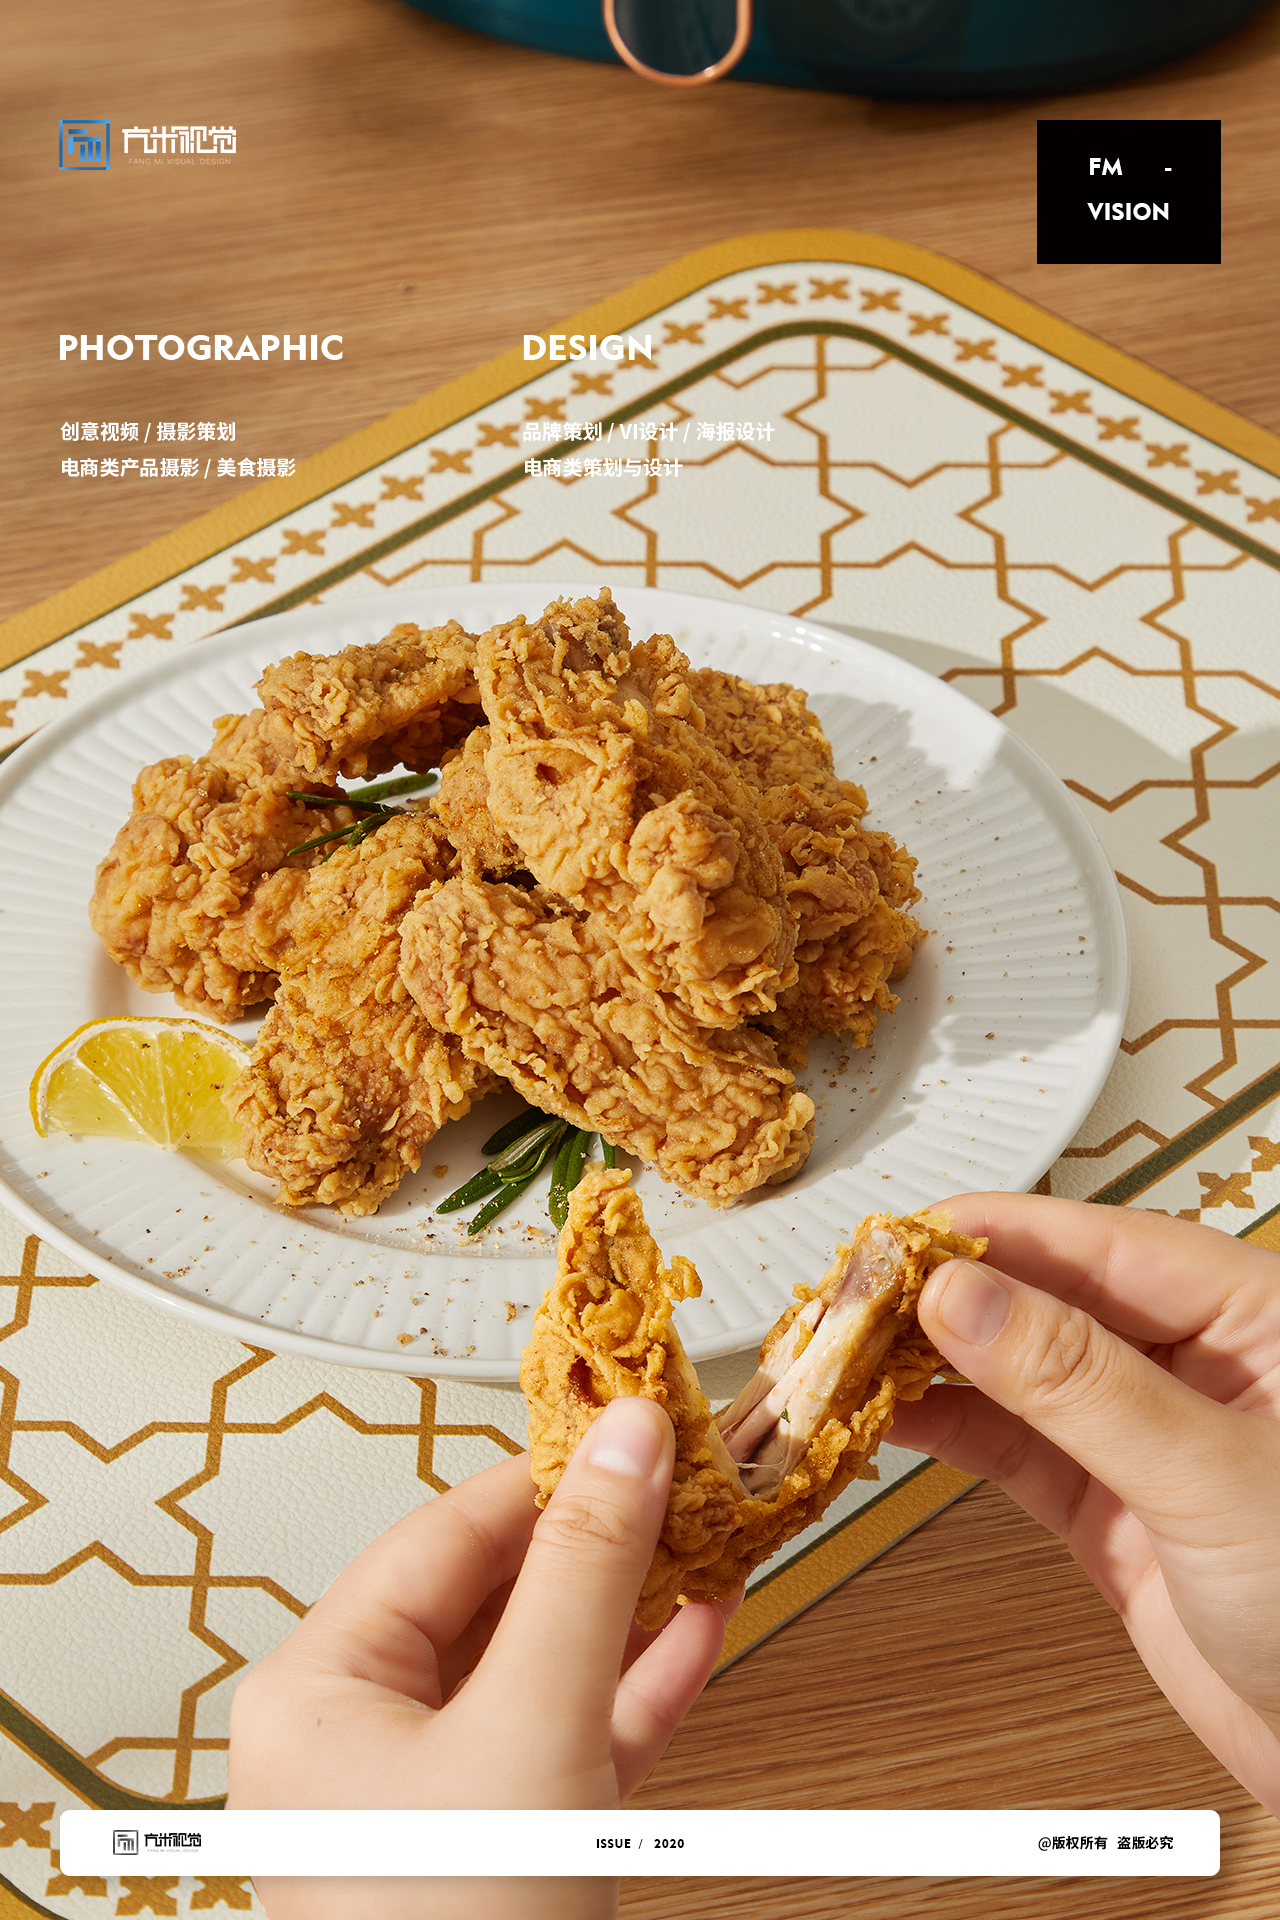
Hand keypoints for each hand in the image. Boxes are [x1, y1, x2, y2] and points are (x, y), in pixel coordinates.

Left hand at [229, 1396, 734, 1919]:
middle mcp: (353, 1740)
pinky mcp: (490, 1851)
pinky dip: (629, 1693)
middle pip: (491, 1597)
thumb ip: (585, 1570)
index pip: (442, 1534)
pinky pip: (558, 1740)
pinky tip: (696, 1638)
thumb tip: (625, 1438)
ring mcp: (423, 1802)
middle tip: (679, 1480)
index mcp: (314, 1692)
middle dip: (598, 1544)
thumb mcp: (533, 1725)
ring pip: (534, 1667)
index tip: (628, 1425)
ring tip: (703, 1545)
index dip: (546, 1472)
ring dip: (625, 1611)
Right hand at [889, 1193, 1279, 1814]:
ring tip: (845, 1358)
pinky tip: (890, 1414)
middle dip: (941, 1298)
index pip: (1096, 1241)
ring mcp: (1149, 1435)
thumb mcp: (1210, 1474)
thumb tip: (966, 1298)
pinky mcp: (1115, 1507)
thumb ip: (1079, 1382)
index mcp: (1251, 1311)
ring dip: (929, 1364)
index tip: (897, 1242)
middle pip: (1043, 1297)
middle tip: (849, 1302)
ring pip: (1017, 1371)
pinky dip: (948, 1430)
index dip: (987, 1235)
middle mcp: (1197, 1360)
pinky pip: (1015, 1445)